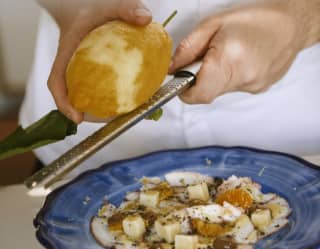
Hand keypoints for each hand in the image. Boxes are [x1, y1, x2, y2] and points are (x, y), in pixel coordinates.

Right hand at [40, 0, 151, 122]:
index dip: (63, 102)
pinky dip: (107, 95)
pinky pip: (95, 86)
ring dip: (97, 108)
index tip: (76, 117)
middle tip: (108, 121)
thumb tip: (145, 19)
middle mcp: (72, 66)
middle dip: (86, 112)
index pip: (57, 81)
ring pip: (83, 93)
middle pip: (71, 95)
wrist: (86, 5)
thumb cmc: (93, 6)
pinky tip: (125, 98)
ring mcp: (80, 70)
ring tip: (119, 115)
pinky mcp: (90, 71)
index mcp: (68, 53)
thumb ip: (127, 8)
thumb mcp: (109, 5)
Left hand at [169, 0, 318, 103]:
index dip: (184, 92)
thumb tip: (172, 68)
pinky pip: (234, 88)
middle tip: (204, 61)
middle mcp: (243, 77)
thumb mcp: (213, 24)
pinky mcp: (259, 89)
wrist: (292, 24)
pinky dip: (229, 77)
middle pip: (207, 93)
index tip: (179, 82)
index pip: (198, 93)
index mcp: (229, 58)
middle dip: (198, 81)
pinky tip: (239, 61)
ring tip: (227, 56)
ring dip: (215, 77)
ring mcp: (254, 86)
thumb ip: (188, 48)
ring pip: (220, 91)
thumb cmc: (255, 19)